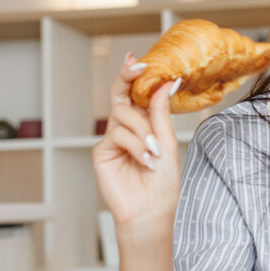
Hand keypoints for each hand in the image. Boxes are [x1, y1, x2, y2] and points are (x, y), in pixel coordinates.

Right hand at [92, 53, 181, 228]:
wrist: (151, 210)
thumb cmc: (163, 181)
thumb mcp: (167, 142)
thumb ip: (161, 113)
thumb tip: (165, 83)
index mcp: (144, 124)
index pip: (136, 95)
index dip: (134, 76)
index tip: (140, 60)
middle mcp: (126, 128)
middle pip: (120, 95)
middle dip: (127, 78)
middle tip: (137, 67)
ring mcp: (112, 139)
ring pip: (124, 116)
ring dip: (143, 132)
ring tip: (154, 153)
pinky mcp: (102, 152)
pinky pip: (118, 135)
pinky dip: (135, 145)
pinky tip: (146, 160)